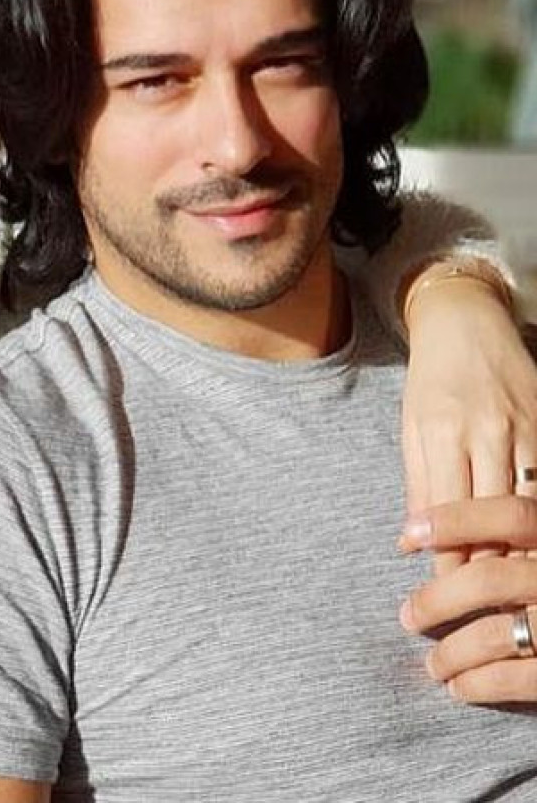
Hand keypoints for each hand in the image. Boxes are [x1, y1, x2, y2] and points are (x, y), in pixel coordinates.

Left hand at [399, 496, 536, 702]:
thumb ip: (517, 541)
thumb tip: (431, 529)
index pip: (513, 513)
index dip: (456, 518)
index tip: (407, 532)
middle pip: (492, 577)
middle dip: (437, 598)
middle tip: (407, 616)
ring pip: (500, 632)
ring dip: (453, 652)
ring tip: (432, 664)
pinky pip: (522, 678)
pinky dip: (481, 684)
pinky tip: (460, 687)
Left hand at [401, 277, 536, 575]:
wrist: (466, 323)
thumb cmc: (431, 382)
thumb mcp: (411, 428)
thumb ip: (417, 484)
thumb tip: (409, 543)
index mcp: (441, 433)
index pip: (445, 511)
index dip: (447, 559)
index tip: (444, 599)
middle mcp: (486, 430)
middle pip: (490, 513)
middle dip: (485, 564)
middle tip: (482, 609)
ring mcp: (525, 426)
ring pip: (527, 502)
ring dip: (519, 548)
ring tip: (514, 589)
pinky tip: (535, 542)